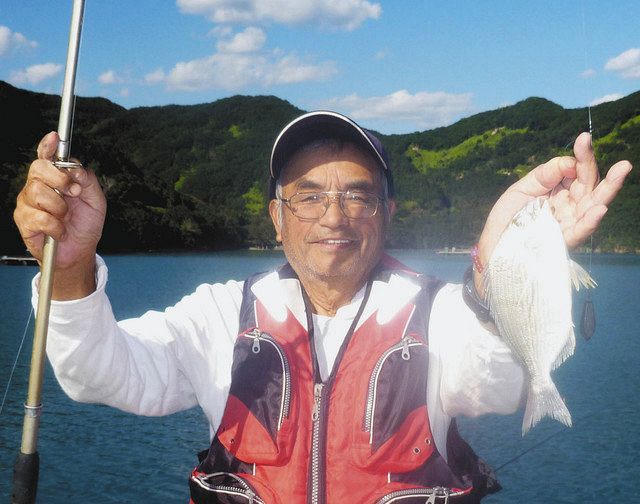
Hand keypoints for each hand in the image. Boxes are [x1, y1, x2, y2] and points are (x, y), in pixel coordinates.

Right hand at [13, 132, 106, 296]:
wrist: (79, 250)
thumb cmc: (85, 224)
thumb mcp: (95, 200)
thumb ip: (88, 180)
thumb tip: (75, 168)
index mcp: (55, 178)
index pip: (46, 156)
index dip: (48, 145)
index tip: (54, 137)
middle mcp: (38, 186)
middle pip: (39, 169)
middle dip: (60, 179)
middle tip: (74, 193)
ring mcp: (28, 202)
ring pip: (38, 193)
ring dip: (60, 207)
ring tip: (66, 218)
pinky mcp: (24, 221)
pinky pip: (40, 217)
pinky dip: (56, 227)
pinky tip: (60, 231)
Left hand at [476, 132, 631, 289]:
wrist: (494, 241)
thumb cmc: (509, 215)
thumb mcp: (524, 187)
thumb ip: (547, 173)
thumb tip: (570, 162)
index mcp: (562, 190)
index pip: (579, 171)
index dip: (583, 155)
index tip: (583, 139)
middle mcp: (570, 206)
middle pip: (592, 188)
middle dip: (609, 176)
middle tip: (624, 163)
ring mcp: (569, 223)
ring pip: (593, 208)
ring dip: (608, 193)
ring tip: (620, 177)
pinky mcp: (562, 241)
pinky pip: (579, 231)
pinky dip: (589, 221)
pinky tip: (599, 209)